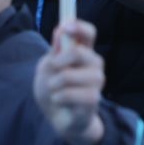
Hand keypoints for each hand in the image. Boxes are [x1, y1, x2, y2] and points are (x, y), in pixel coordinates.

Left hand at [34, 20, 106, 144]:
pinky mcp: (93, 100)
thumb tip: (61, 30)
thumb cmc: (54, 88)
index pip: (89, 33)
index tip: (66, 27)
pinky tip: (59, 100)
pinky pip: (71, 94)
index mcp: (84, 52)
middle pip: (78, 52)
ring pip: (70, 75)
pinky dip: (58, 97)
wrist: (57, 117)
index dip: (79, 27)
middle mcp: (94, 64)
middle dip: (58, 62)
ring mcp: (96, 82)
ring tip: (54, 90)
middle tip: (52, 72)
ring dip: (55, 83)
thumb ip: (55, 51)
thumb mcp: (47, 67)